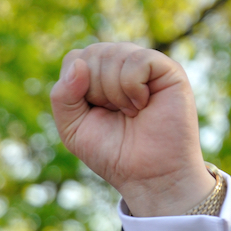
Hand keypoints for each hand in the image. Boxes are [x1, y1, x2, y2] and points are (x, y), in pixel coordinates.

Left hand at [50, 42, 214, 216]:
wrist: (148, 176)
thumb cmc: (112, 153)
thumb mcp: (72, 128)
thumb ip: (62, 96)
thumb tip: (79, 64)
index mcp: (97, 75)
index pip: (74, 59)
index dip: (75, 88)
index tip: (93, 113)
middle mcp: (121, 64)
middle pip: (91, 54)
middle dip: (95, 92)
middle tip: (115, 114)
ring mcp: (145, 65)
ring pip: (113, 54)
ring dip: (114, 93)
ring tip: (131, 113)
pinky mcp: (168, 69)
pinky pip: (138, 60)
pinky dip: (133, 88)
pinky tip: (143, 105)